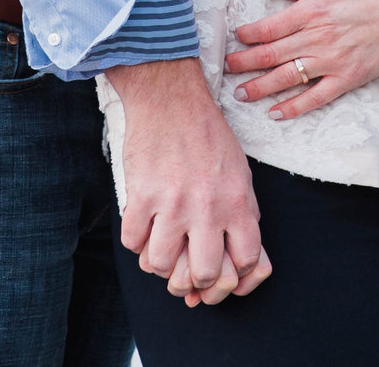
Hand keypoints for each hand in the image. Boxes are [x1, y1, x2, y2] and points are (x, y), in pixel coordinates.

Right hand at [106, 58, 268, 303]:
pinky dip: (136, 242)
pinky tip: (143, 226)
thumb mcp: (241, 173)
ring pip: (162, 266)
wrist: (171, 99)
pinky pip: (133, 243)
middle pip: (204, 274)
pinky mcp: (142, 195)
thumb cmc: (208, 136)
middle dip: (195, 280)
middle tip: (186, 268)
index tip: (221, 270)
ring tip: (161, 246)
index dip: (234, 277)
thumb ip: (243, 215)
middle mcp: (208, 208)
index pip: (246, 263)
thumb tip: (241, 258)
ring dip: (160, 262)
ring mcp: (173, 203)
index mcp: (238, 203)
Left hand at [225, 0, 378, 120]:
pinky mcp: (349, 77)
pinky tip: (277, 113)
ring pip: (287, 77)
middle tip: (225, 71)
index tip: (235, 39)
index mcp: (312, 10)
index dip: (248, 35)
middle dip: (245, 63)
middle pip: (272, 54)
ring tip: (241, 94)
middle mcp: (318, 37)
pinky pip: (316, 97)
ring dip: (261, 87)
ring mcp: (333, 60)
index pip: (269, 27)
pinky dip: (295, 107)